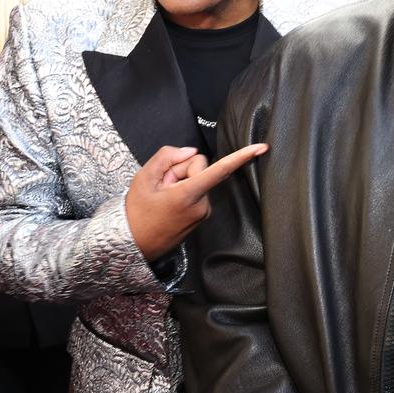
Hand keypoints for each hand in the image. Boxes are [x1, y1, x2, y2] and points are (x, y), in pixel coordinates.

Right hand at [125, 143, 268, 259]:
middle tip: (162, 185)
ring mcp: (204, 212)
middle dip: (182, 170)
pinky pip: (198, 191)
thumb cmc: (136, 212)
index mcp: (189, 194)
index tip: (262, 148)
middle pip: (200, 167)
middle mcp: (202, 204)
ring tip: (164, 196)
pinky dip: (184, 191)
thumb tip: (190, 151)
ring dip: (182, 181)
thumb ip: (167, 157)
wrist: (132, 244)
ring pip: (199, 179)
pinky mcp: (202, 216)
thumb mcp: (143, 178)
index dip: (242, 156)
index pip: (220, 170)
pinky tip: (169, 202)